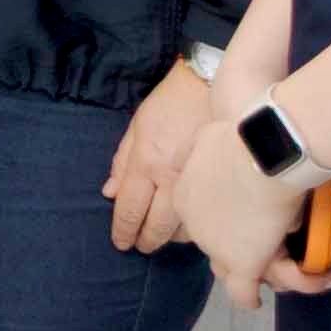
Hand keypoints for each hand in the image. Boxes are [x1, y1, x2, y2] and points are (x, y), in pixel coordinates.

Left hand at [105, 63, 223, 251]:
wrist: (213, 84)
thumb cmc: (169, 102)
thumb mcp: (136, 126)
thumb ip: (122, 162)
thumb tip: (110, 194)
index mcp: (146, 163)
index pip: (130, 210)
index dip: (124, 231)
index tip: (121, 243)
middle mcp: (171, 177)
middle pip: (157, 226)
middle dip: (147, 241)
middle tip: (141, 247)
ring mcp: (199, 182)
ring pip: (185, 227)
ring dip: (172, 237)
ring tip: (165, 239)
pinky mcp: (221, 180)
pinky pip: (208, 214)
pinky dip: (197, 225)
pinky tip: (192, 226)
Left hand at [168, 122, 327, 305]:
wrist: (264, 142)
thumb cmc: (240, 132)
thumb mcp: (208, 136)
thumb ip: (198, 148)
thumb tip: (182, 152)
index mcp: (182, 192)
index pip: (193, 218)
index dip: (214, 222)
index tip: (231, 220)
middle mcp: (194, 222)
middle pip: (209, 245)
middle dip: (231, 249)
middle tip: (252, 247)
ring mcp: (217, 244)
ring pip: (228, 270)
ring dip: (247, 272)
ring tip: (272, 270)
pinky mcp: (244, 261)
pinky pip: (242, 292)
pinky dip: (249, 298)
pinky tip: (256, 300)